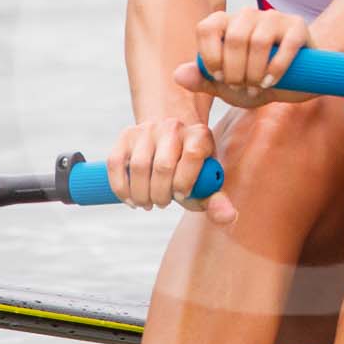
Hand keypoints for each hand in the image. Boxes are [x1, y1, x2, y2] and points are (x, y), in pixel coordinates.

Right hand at [105, 117, 235, 225]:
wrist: (171, 140)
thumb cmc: (192, 168)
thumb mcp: (207, 182)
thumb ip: (218, 201)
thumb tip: (228, 217)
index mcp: (199, 135)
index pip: (192, 155)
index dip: (185, 181)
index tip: (180, 196)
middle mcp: (173, 127)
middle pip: (163, 165)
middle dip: (161, 194)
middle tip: (162, 203)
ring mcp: (147, 129)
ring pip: (138, 166)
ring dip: (141, 194)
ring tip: (148, 203)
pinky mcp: (126, 135)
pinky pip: (116, 163)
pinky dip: (121, 187)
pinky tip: (131, 199)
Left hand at [174, 8, 313, 108]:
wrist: (295, 82)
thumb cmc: (255, 81)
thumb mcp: (225, 87)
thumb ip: (202, 80)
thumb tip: (178, 75)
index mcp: (225, 22)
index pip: (206, 28)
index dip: (210, 57)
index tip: (220, 79)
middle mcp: (247, 14)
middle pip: (234, 38)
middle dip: (235, 71)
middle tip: (241, 88)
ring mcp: (274, 17)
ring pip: (258, 41)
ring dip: (255, 72)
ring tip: (257, 88)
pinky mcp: (297, 27)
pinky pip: (286, 44)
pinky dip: (276, 68)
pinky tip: (271, 83)